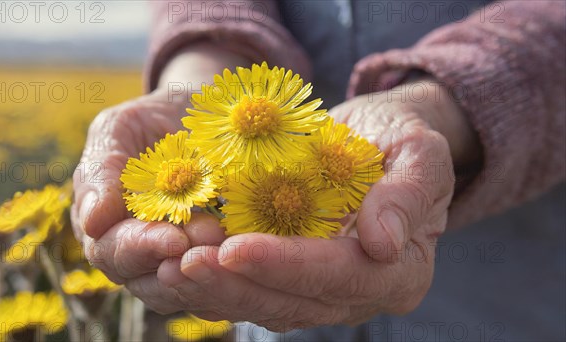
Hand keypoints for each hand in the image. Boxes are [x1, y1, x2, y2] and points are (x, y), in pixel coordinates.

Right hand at [70, 44, 248, 282]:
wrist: (198, 119)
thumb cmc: (153, 121)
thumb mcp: (120, 128)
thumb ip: (102, 168)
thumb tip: (93, 221)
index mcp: (104, 224)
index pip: (112, 250)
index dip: (141, 248)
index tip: (174, 239)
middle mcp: (134, 253)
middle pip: (145, 280)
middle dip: (179, 263)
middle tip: (213, 239)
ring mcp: (170, 263)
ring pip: (181, 290)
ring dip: (207, 275)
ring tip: (232, 250)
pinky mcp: (208, 266)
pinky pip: (215, 285)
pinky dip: (231, 279)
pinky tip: (250, 266)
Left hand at [117, 79, 478, 330]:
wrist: (378, 142)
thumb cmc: (401, 140)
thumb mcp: (420, 152)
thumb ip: (408, 194)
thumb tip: (383, 243)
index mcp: (401, 270)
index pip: (340, 275)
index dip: (287, 265)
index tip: (236, 248)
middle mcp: (361, 292)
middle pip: (296, 301)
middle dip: (238, 285)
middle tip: (184, 263)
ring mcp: (325, 292)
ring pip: (268, 305)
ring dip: (218, 290)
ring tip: (171, 268)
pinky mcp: (295, 280)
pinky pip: (254, 292)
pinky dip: (218, 284)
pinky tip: (179, 267)